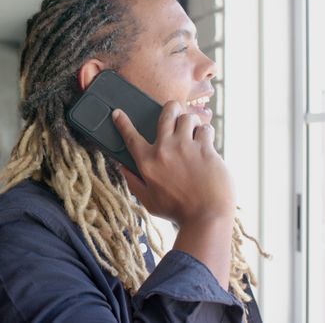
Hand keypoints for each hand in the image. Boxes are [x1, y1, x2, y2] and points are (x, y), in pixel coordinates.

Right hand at [112, 101, 234, 225]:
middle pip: (166, 114)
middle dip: (171, 107)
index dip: (122, 122)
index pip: (131, 137)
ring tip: (193, 129)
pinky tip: (205, 140)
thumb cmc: (177, 211)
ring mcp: (186, 147)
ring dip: (190, 121)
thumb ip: (134, 182)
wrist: (206, 216)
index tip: (117, 113)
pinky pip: (206, 130)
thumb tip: (122, 167)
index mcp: (147, 162)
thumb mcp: (148, 201)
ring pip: (188, 118)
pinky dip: (205, 132)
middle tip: (174, 109)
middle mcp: (165, 150)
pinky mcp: (206, 149)